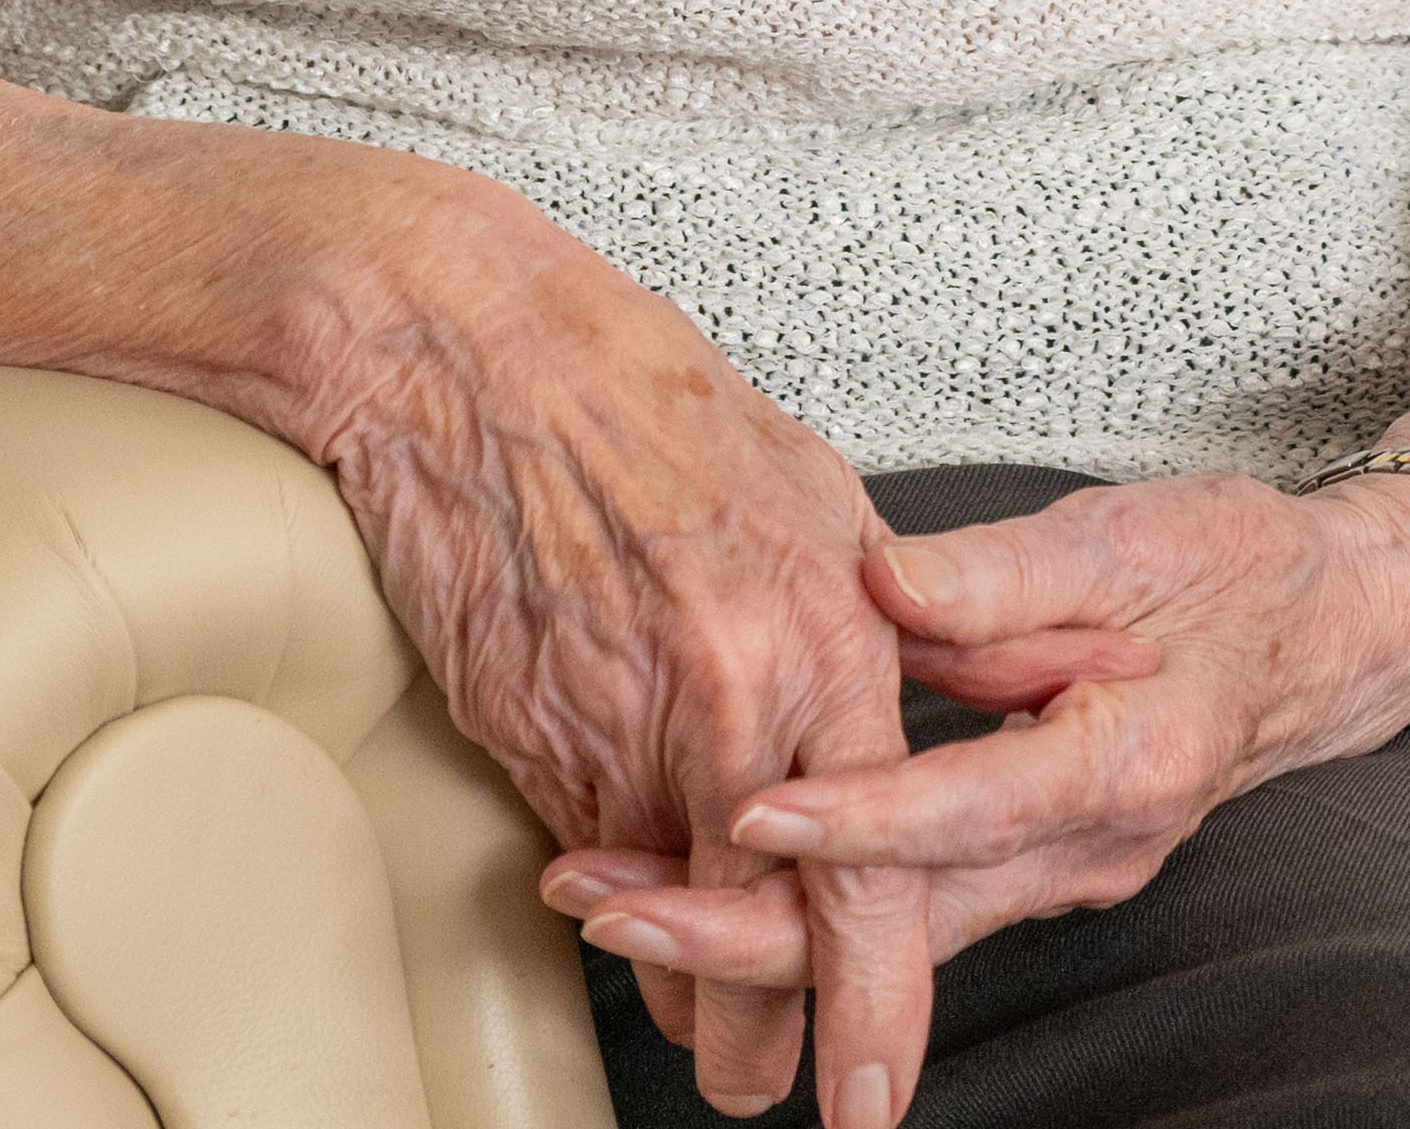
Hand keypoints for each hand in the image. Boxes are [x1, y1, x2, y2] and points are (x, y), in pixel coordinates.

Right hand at [276, 196, 936, 1122]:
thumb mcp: (815, 492)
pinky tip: (628, 921)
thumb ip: (880, 612)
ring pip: (666, 921)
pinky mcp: (525, 736)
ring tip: (714, 1045)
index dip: (880, 1002)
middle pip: (770, 931)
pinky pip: (587, 867)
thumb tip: (942, 679)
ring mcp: (613, 728)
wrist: (467, 355)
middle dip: (778, 1040)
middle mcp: (727, 699)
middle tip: (781, 1089)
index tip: (874, 1091)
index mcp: (824, 635)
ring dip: (689, 988)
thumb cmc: (644, 401)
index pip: (873, 868)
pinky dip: (615, 910)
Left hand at [540, 472, 1409, 1005]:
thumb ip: (1005, 569)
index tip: (748, 813)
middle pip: (898, 923)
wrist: (1331, 638)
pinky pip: (901, 911)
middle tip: (608, 904)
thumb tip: (884, 576)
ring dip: (746, 927)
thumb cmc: (1238, 570)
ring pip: (885, 936)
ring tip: (602, 897)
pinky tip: (692, 880)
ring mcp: (1055, 872)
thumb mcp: (1132, 533)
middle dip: (745, 928)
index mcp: (1121, 764)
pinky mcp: (1024, 867)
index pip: (967, 808)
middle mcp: (1085, 847)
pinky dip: (796, 906)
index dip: (855, 819)